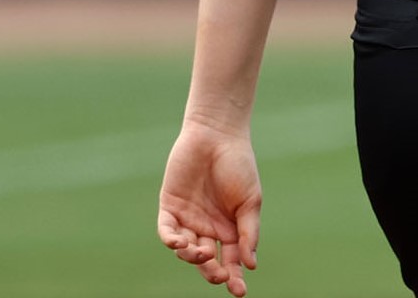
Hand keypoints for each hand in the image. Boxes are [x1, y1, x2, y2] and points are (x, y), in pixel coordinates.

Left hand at [157, 121, 262, 295]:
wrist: (217, 136)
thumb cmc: (239, 166)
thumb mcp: (250, 202)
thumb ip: (248, 233)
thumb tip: (250, 265)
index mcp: (230, 230)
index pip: (231, 261)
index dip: (234, 278)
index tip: (239, 291)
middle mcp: (208, 229)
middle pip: (207, 261)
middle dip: (213, 273)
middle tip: (219, 276)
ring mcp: (188, 219)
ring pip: (186, 250)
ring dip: (193, 257)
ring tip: (202, 253)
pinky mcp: (170, 207)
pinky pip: (167, 231)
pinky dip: (171, 240)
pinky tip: (179, 243)